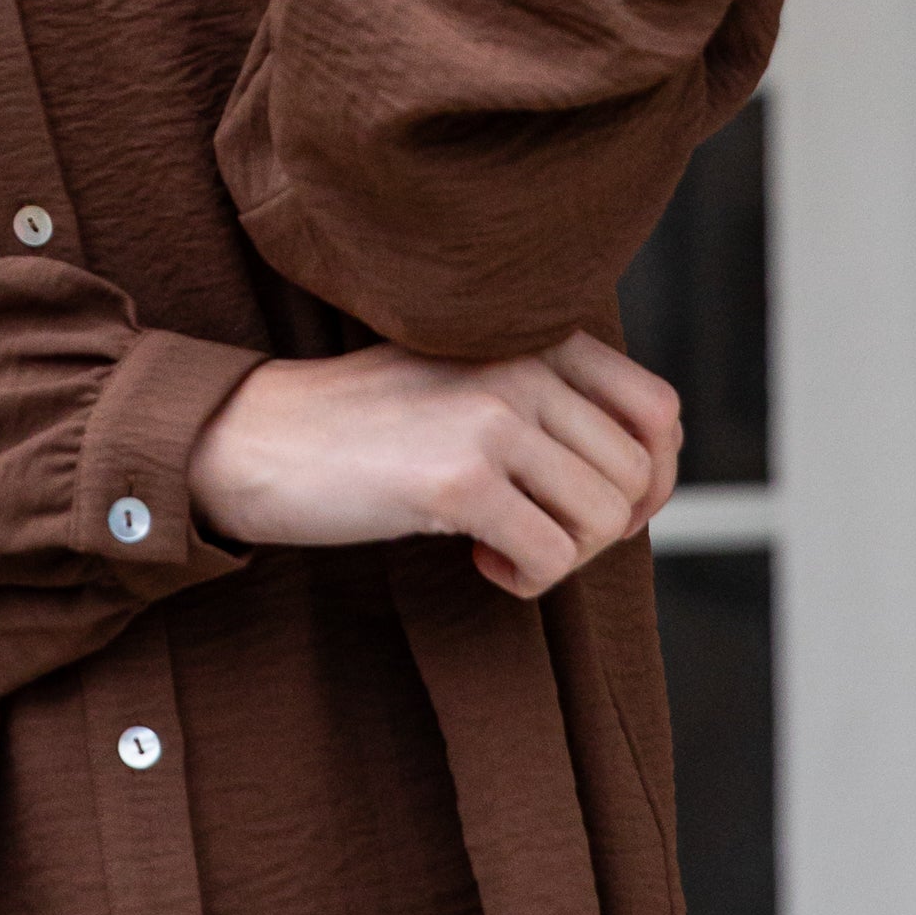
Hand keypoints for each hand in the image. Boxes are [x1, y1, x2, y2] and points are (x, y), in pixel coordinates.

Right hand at [188, 332, 680, 597]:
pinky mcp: (458, 479)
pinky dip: (524, 579)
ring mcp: (491, 417)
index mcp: (532, 335)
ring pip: (601, 520)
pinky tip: (476, 559)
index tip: (605, 511)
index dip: (655, 477)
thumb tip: (648, 476)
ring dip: (561, 557)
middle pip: (636, 476)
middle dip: (598, 531)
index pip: (659, 410)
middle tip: (535, 537)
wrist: (256, 439)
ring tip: (500, 545)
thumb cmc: (366, 425)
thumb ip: (551, 399)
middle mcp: (521, 364)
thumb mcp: (469, 381)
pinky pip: (548, 557)